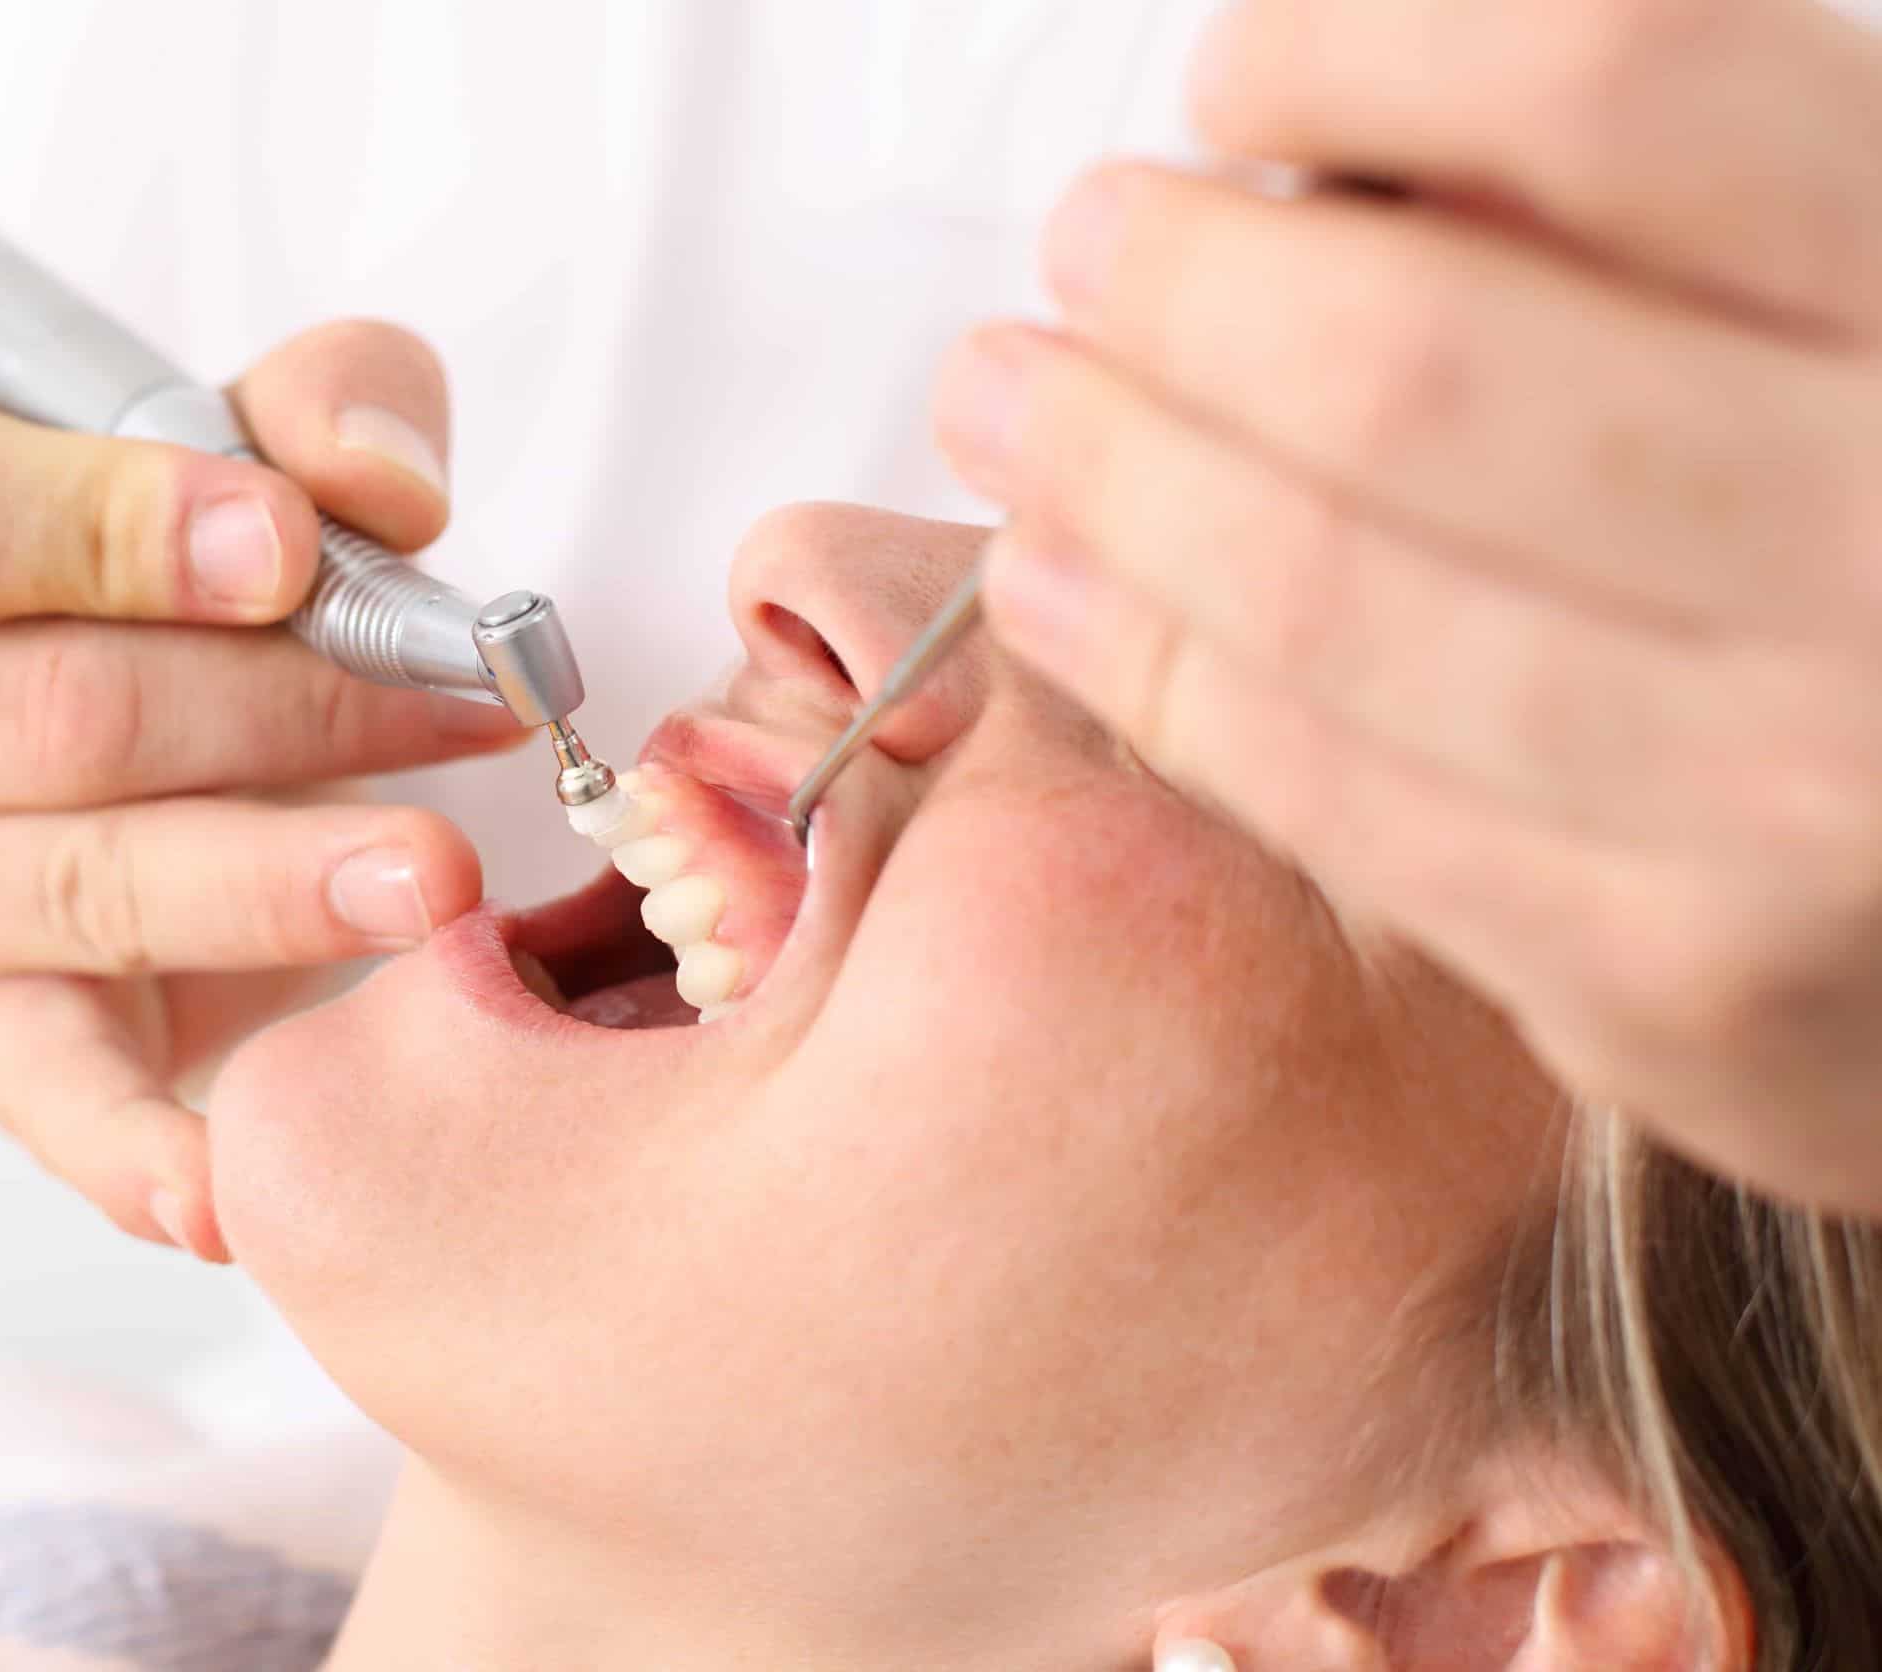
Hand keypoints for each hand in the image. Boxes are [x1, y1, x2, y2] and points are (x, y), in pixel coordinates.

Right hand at [0, 321, 524, 1257]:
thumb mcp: (247, 447)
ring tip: (435, 879)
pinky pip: (49, 1102)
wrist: (84, 720)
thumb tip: (384, 482)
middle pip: (54, 720)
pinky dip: (141, 1155)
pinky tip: (237, 1187)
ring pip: (81, 893)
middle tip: (453, 709)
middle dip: (281, 713)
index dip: (116, 529)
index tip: (289, 549)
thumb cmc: (159, 571)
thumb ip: (322, 410)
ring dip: (276, 887)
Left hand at [935, 0, 1881, 1210]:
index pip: (1607, 89)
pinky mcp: (1675, 984)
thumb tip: (1324, 167)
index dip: (1362, 56)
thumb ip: (1642, 237)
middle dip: (1176, 287)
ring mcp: (1794, 792)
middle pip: (1409, 357)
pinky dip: (1154, 672)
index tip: (1241, 77)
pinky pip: (1332, 794)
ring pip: (1326, 588)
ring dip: (1111, 474)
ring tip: (1014, 409)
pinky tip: (1063, 592)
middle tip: (1082, 251)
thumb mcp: (1851, 336)